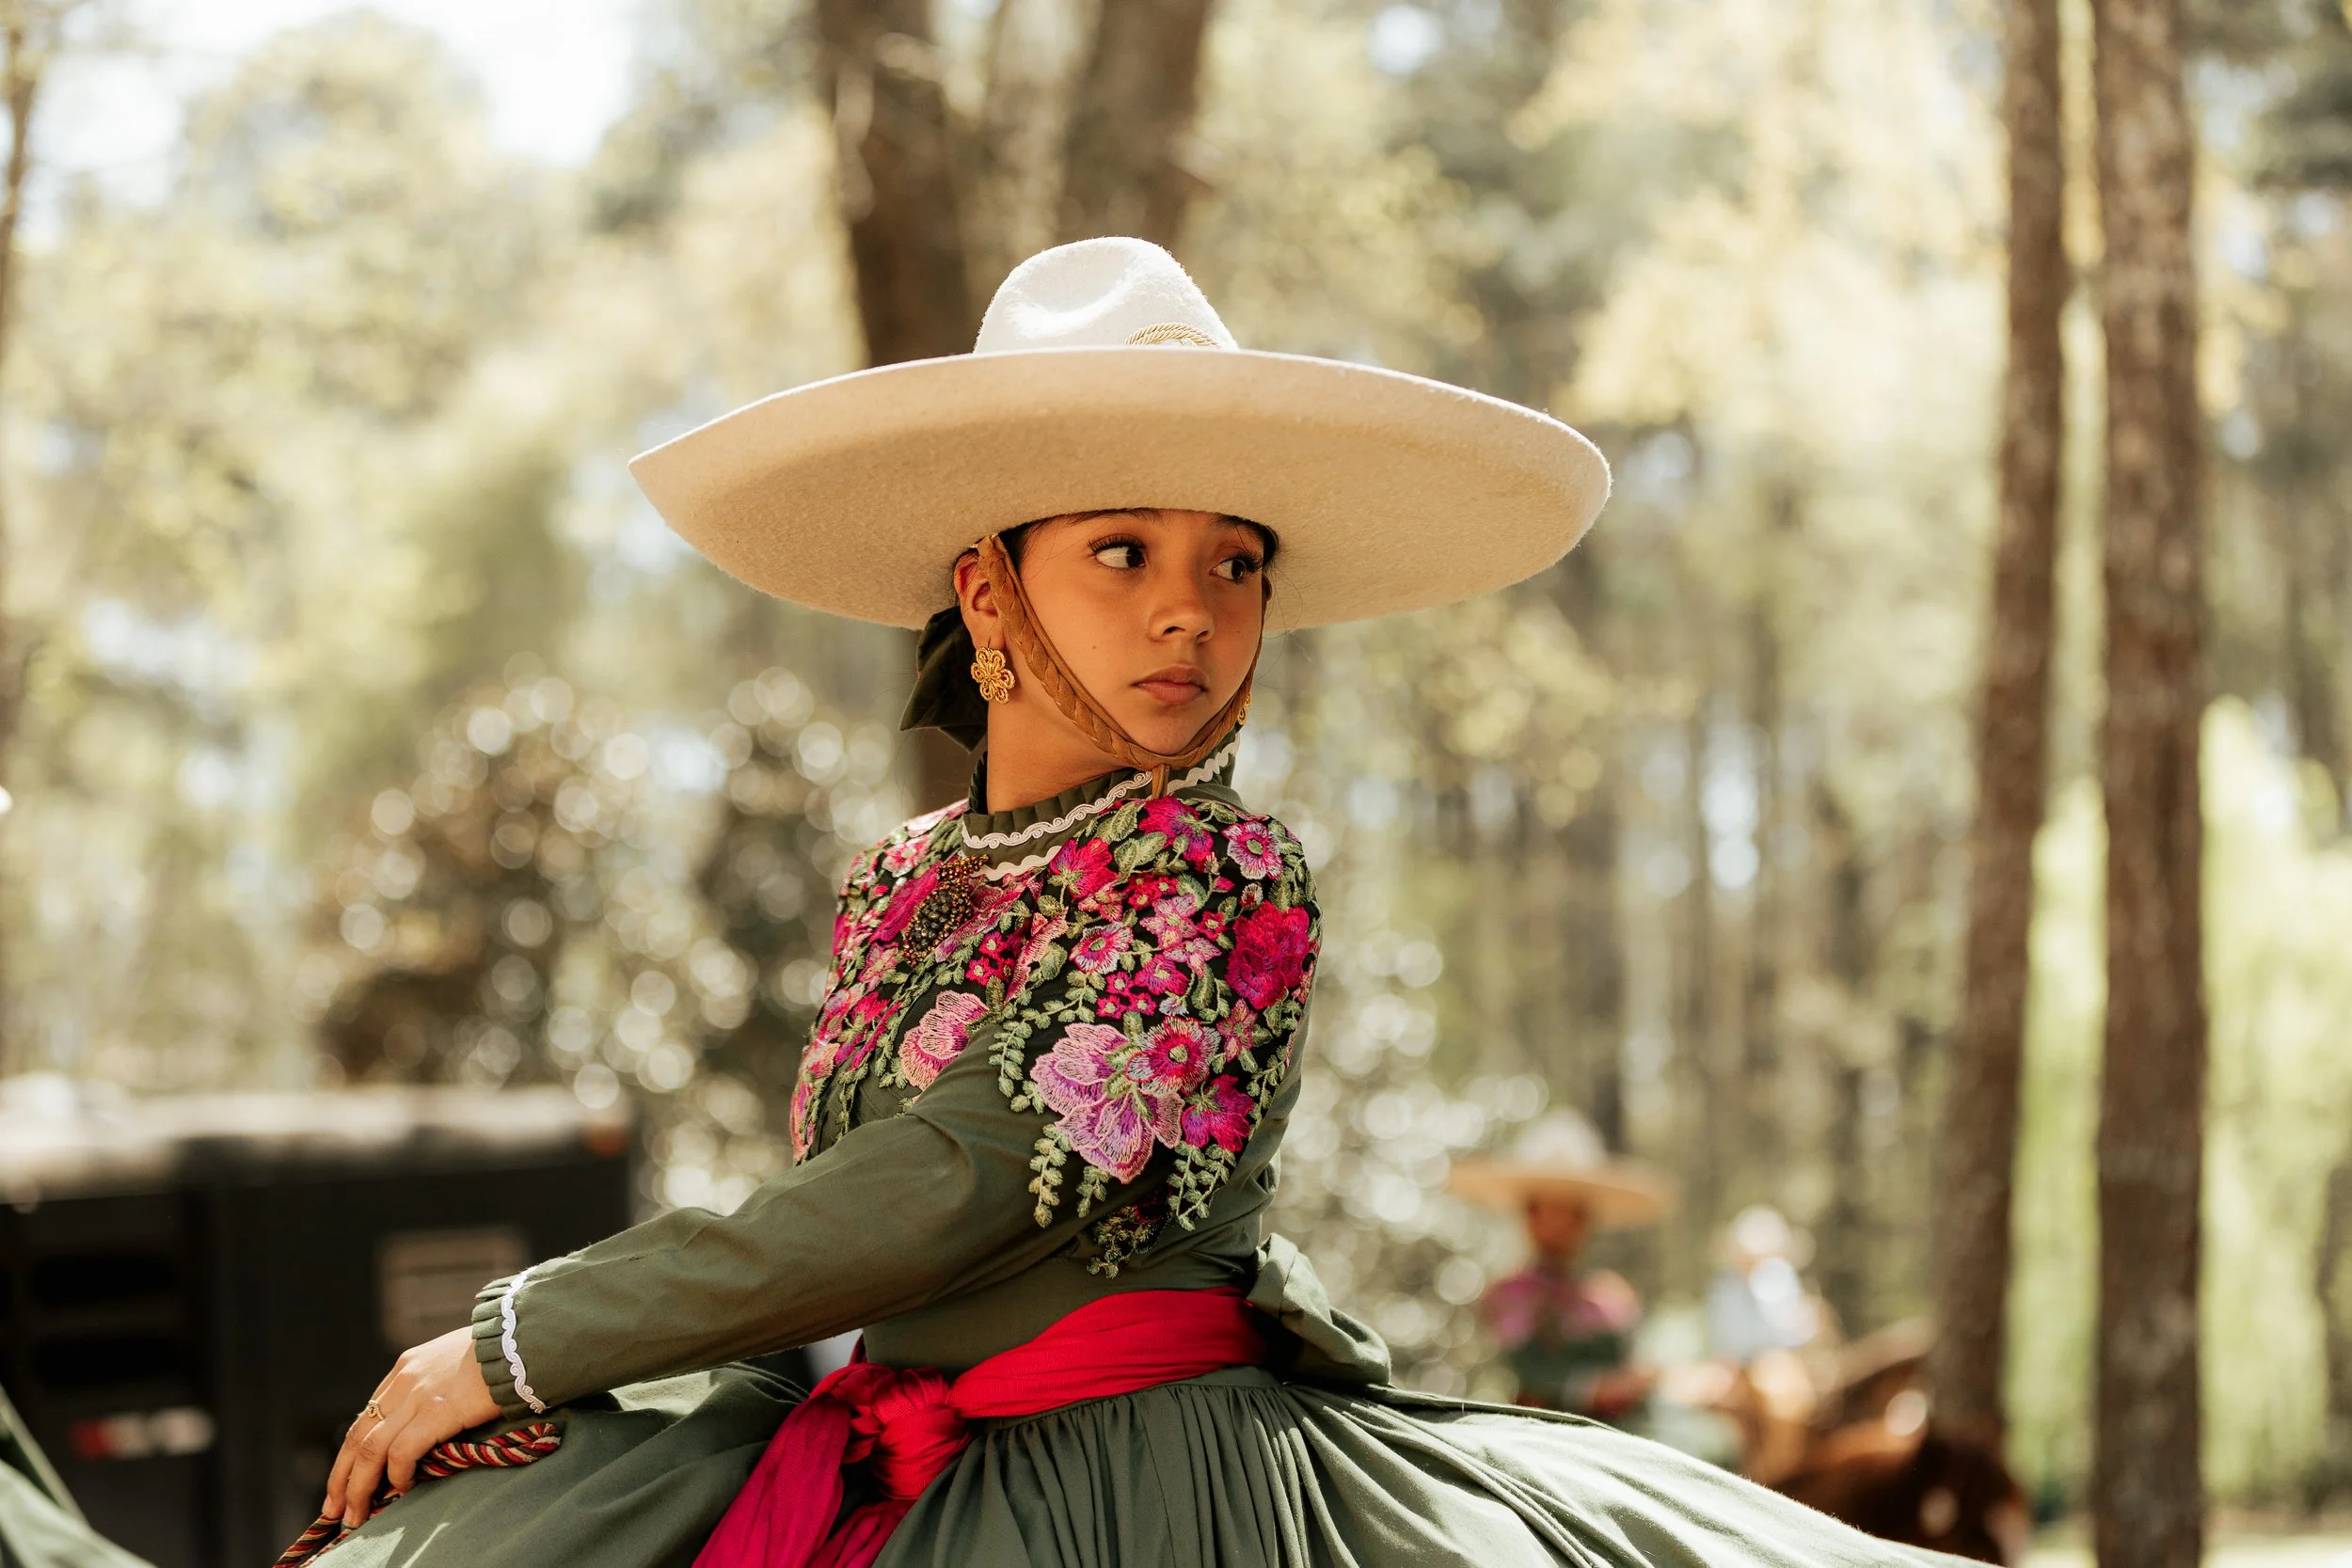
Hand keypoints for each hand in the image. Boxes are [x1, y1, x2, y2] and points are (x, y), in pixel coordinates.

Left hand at [323, 1326, 501, 1528]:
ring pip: (371, 1450)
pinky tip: (402, 1489)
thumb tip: (428, 1417)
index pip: (366, 1417)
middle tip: (334, 1510)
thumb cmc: (501, 1352)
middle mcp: (404, 1380)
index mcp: (406, 1367)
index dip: (350, 1453)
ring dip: (359, 1488)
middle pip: (357, 1436)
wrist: (523, 1338)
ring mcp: (418, 1395)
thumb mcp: (454, 1360)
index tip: (343, 1480)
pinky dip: (397, 1475)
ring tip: (357, 1516)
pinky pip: (403, 1452)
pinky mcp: (438, 1411)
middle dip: (341, 1478)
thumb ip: (435, 1383)